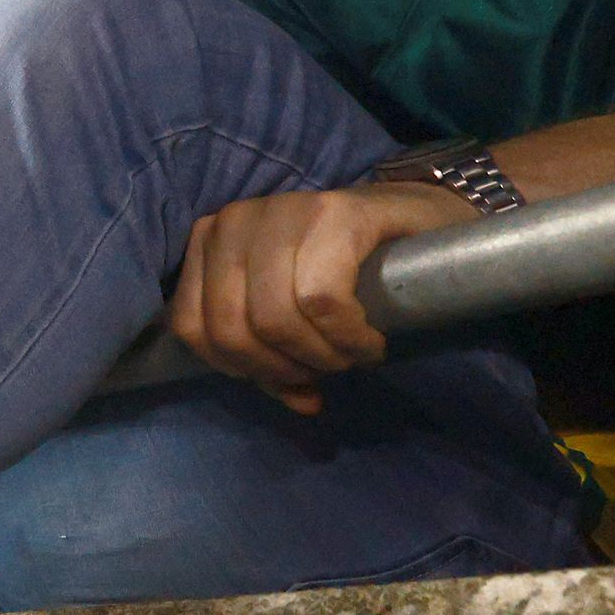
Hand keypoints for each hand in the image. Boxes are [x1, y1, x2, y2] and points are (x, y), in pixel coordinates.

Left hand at [170, 180, 472, 412]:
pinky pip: (321, 300)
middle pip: (231, 328)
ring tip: (349, 356)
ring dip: (319, 356)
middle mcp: (234, 220)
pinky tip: (370, 342)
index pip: (191, 327)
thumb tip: (300, 404)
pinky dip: (348, 337)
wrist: (422, 220)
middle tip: (325, 369)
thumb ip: (279, 359)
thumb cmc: (349, 272)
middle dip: (282, 367)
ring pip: (272, 318)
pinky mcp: (334, 212)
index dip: (239, 369)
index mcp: (209, 242)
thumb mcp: (294, 316)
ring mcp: (282, 210)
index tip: (286, 376)